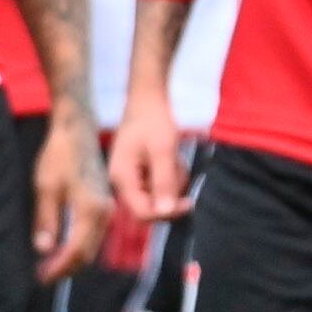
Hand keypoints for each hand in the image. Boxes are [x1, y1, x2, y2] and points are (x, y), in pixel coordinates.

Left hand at [31, 113, 111, 284]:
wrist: (77, 129)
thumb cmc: (59, 155)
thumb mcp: (46, 187)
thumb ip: (46, 221)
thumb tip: (45, 250)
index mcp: (91, 210)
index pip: (77, 251)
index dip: (59, 268)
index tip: (42, 277)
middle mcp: (104, 212)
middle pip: (88, 252)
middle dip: (66, 268)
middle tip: (42, 276)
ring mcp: (106, 207)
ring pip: (91, 244)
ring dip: (72, 258)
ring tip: (49, 265)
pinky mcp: (103, 202)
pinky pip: (93, 233)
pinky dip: (78, 244)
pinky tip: (62, 246)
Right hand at [110, 87, 190, 223]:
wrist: (148, 98)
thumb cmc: (154, 120)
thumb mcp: (163, 150)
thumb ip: (164, 181)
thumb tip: (166, 212)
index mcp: (122, 178)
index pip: (142, 213)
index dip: (167, 213)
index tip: (189, 203)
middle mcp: (122, 182)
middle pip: (150, 207)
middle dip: (170, 193)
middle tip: (180, 169)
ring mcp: (130, 177)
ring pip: (157, 196)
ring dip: (172, 182)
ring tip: (175, 159)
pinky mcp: (139, 172)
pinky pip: (157, 185)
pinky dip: (169, 175)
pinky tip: (171, 158)